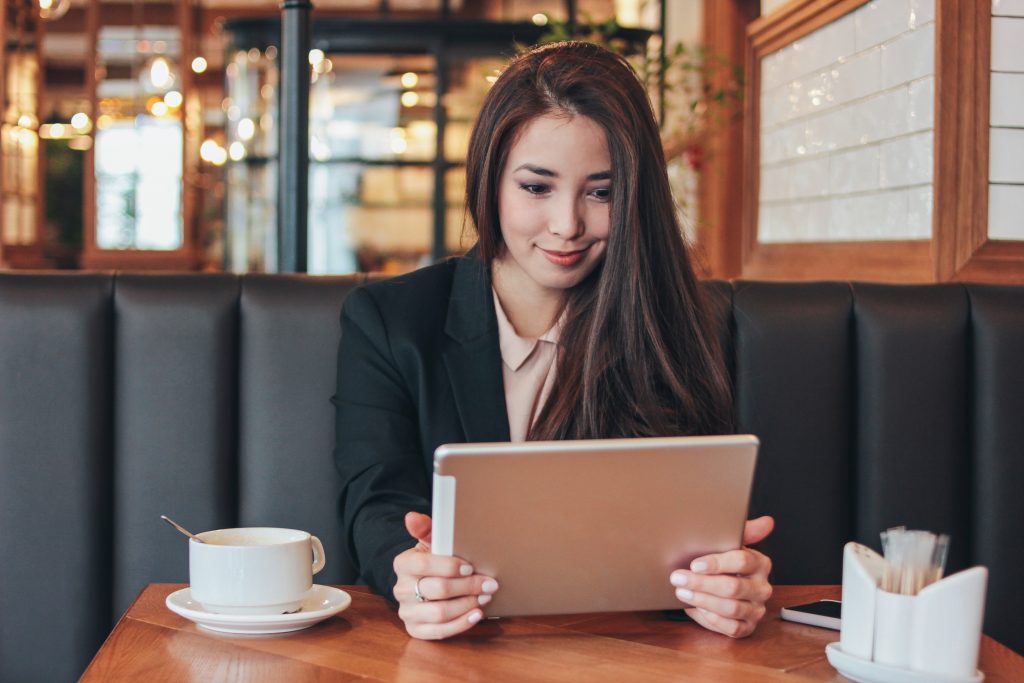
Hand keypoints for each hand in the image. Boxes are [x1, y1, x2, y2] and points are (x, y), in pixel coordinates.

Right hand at [392, 511, 498, 639]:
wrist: (423, 582)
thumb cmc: (433, 559)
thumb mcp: (431, 541)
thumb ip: (426, 529)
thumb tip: (412, 517)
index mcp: (403, 564)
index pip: (424, 565)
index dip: (449, 566)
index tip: (470, 566)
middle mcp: (401, 589)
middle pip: (438, 590)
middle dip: (468, 586)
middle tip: (489, 583)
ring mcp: (407, 611)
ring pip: (440, 613)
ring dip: (467, 605)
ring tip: (485, 597)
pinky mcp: (415, 629)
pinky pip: (440, 631)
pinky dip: (461, 623)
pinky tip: (476, 614)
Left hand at [669, 516, 773, 637]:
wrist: (719, 585)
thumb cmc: (723, 562)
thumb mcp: (729, 543)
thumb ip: (744, 530)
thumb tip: (767, 522)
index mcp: (760, 563)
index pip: (742, 561)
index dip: (717, 563)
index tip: (695, 564)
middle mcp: (762, 588)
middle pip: (733, 587)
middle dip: (702, 583)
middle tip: (678, 578)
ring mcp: (756, 609)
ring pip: (731, 608)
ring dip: (702, 600)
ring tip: (682, 592)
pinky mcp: (747, 627)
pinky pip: (731, 627)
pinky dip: (712, 618)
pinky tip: (696, 608)